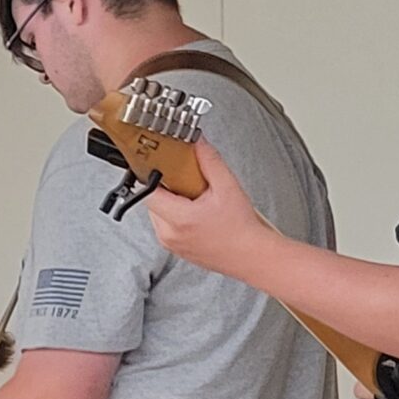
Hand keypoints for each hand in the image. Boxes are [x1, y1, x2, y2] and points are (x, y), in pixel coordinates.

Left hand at [145, 136, 278, 279]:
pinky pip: (165, 224)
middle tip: (189, 183)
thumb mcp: (228, 187)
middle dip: (167, 187)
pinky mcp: (173, 247)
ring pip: (158, 212)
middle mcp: (168, 234)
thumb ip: (209, 161)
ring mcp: (169, 243)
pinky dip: (176, 215)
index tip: (164, 166)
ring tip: (196, 200)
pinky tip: (196, 213)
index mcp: (178, 219)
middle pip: (152, 200)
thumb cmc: (242, 229)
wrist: (251, 256)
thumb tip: (196, 143)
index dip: (154, 175)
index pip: (147, 191)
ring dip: (171, 201)